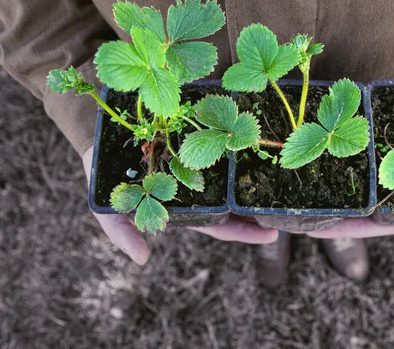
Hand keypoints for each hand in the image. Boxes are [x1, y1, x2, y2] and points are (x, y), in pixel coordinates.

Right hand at [81, 146, 278, 264]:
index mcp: (187, 209)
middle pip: (237, 204)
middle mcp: (199, 188)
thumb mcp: (108, 208)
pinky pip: (227, 145)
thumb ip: (122, 233)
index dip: (245, 233)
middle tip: (292, 210)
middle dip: (262, 209)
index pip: (221, 227)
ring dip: (258, 181)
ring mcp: (202, 163)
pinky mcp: (200, 137)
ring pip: (236, 177)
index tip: (272, 235)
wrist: (100, 134)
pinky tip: (263, 145)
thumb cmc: (105, 176)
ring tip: (288, 182)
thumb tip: (142, 259)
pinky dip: (244, 149)